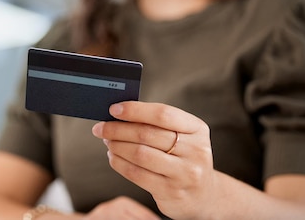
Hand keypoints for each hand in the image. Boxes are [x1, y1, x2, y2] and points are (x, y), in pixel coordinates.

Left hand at [92, 102, 215, 219]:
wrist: (202, 194)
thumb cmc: (184, 157)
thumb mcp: (182, 136)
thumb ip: (157, 124)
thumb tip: (120, 114)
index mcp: (197, 129)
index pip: (162, 114)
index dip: (135, 110)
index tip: (113, 109)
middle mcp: (195, 150)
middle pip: (147, 134)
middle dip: (118, 129)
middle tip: (101, 128)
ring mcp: (185, 173)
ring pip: (140, 154)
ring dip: (117, 146)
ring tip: (107, 141)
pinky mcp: (171, 191)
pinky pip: (137, 174)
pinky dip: (120, 163)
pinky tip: (113, 157)